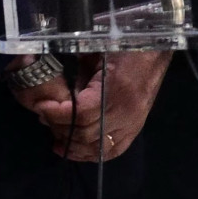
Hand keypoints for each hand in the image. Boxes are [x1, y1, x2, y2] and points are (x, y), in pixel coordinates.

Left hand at [26, 51, 171, 160]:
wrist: (156, 47)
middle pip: (86, 133)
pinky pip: (113, 150)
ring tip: (56, 136)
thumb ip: (77, 67)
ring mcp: (133, 122)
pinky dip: (92, 154)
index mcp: (117, 88)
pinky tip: (75, 149)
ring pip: (97, 147)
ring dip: (73, 145)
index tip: (41, 106)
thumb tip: (51, 81)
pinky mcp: (137, 127)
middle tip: (45, 117)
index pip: (81, 113)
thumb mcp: (98, 49)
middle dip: (60, 128)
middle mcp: (126, 110)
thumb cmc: (126, 44)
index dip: (57, 114)